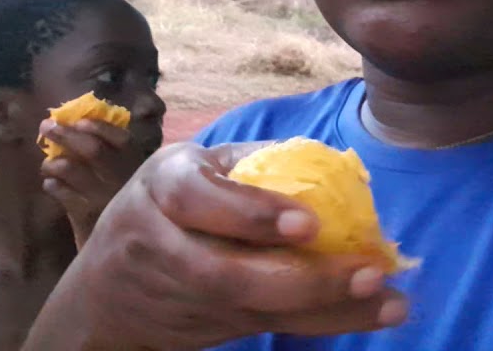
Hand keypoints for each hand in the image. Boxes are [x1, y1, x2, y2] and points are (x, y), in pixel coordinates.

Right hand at [22, 141, 408, 350]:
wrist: (104, 292)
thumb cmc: (166, 207)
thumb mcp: (191, 168)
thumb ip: (247, 165)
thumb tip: (330, 165)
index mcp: (163, 185)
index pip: (196, 199)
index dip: (251, 213)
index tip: (309, 224)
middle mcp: (164, 243)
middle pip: (226, 274)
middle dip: (303, 278)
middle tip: (370, 271)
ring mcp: (184, 295)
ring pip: (255, 309)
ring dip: (328, 307)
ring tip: (388, 299)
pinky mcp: (208, 328)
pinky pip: (269, 326)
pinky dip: (325, 321)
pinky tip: (375, 312)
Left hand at [40, 119, 147, 248]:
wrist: (126, 250)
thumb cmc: (123, 205)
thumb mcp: (128, 178)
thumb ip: (113, 156)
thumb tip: (80, 126)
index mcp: (138, 166)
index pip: (123, 139)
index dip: (100, 128)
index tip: (79, 121)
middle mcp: (124, 180)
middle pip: (93, 150)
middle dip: (66, 134)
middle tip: (46, 126)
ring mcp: (105, 200)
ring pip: (73, 170)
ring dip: (54, 162)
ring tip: (47, 165)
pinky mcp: (87, 219)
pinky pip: (63, 194)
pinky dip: (52, 185)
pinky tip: (50, 185)